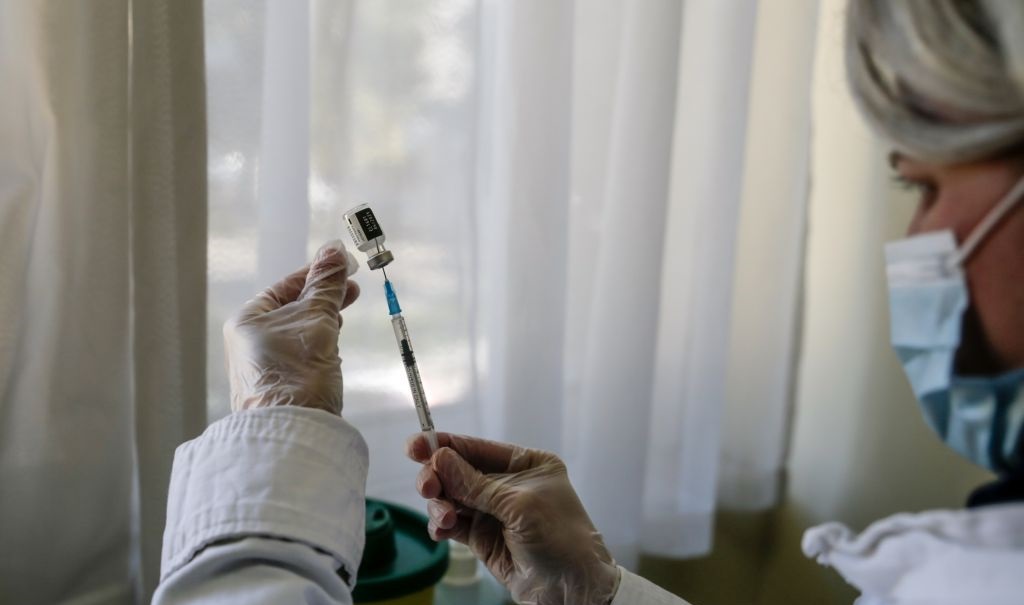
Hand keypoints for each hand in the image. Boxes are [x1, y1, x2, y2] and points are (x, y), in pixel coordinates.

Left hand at [224, 240, 359, 414]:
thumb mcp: (317, 318)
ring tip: (344, 315)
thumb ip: (327, 284)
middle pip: (292, 308)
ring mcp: (263, 364)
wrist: (294, 429)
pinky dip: (319, 344)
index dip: (317, 274)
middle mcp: (249, 341)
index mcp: (247, 319)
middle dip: (324, 299)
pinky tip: (333, 345)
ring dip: (323, 321)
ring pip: (298, 331)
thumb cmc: (296, 369)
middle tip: (353, 290)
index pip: (286, 286)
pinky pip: (301, 353)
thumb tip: (335, 250)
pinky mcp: (279, 383)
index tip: (346, 265)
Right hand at [407, 433, 620, 604]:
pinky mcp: (482, 537)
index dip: (445, 444)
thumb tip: (440, 458)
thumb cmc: (561, 540)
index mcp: (525, 464)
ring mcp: (492, 511)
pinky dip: (441, 525)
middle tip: (428, 488)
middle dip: (438, 477)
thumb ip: (476, 484)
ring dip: (440, 505)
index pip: (478, 448)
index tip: (416, 445)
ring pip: (451, 498)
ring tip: (445, 519)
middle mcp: (507, 484)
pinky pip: (451, 524)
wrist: (571, 591)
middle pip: (458, 471)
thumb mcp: (519, 506)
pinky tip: (442, 531)